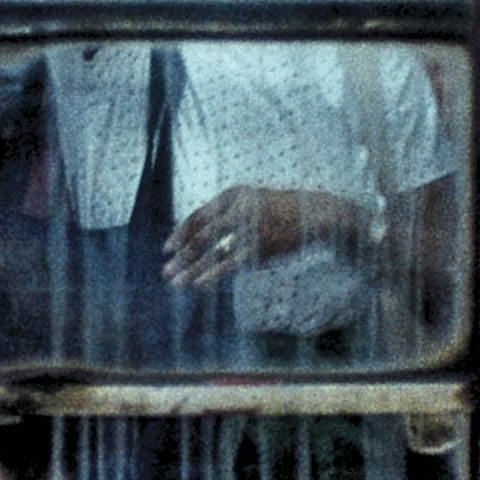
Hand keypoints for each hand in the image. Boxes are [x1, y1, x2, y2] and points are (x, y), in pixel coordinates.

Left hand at [164, 184, 350, 287]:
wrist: (313, 214)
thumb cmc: (276, 210)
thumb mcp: (249, 201)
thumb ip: (225, 213)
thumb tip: (197, 234)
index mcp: (232, 195)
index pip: (198, 216)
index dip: (180, 233)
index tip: (167, 249)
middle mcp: (238, 209)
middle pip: (201, 235)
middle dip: (181, 255)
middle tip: (166, 270)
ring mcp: (249, 228)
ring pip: (212, 252)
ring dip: (192, 269)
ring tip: (176, 282)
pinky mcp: (260, 247)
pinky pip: (230, 263)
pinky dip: (213, 274)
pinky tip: (199, 284)